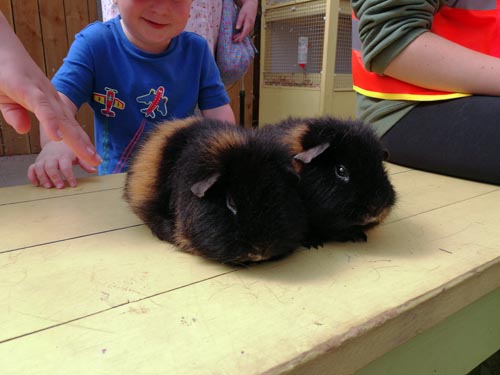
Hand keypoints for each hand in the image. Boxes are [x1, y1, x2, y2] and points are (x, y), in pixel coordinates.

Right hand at [0, 12, 100, 166]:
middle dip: (85, 146)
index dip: (80, 145)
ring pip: (62, 121)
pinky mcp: (29, 90)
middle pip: (71, 128)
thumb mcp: (9, 102)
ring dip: (76, 139)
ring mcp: (43, 95)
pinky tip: (58, 137)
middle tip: (98, 162)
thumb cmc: (6, 75)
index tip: (92, 160)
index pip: (69, 129)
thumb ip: (17, 115)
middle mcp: (52, 101)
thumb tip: (25, 130)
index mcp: (50, 106)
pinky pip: (42, 108)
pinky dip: (51, 123)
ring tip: (88, 155)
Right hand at [27, 141, 96, 188]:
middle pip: (50, 167)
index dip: (69, 175)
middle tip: (60, 187)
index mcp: (64, 155)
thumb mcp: (79, 154)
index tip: (73, 184)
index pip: (66, 165)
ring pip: (39, 168)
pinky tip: (37, 184)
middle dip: (55, 177)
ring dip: (43, 178)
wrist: (57, 141)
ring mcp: (43, 159)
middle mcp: (52, 157)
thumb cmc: (70, 150)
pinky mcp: (37, 162)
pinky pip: (31, 169)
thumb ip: (86, 162)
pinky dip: (32, 177)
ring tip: (49, 187)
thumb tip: (94, 169)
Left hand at [233, 0, 256, 42]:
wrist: (252, 6)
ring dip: (240, 37)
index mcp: (249, 22)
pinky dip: (242, 34)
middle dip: (240, 38)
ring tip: (234, 39)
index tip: (238, 40)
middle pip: (245, 33)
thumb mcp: (241, 14)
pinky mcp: (250, 27)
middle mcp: (251, 26)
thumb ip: (239, 21)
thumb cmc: (246, 9)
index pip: (245, 31)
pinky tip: (238, 36)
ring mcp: (251, 26)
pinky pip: (246, 32)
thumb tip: (237, 28)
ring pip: (245, 33)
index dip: (241, 36)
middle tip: (234, 41)